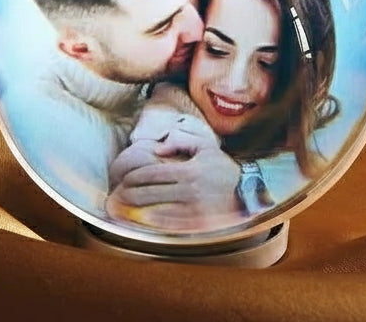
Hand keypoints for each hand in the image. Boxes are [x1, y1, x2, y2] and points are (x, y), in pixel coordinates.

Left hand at [106, 141, 240, 232]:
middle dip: (130, 195)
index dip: (134, 178)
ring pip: (157, 212)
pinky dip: (153, 225)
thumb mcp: (205, 146)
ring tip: (123, 210)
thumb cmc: (222, 168)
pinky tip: (141, 223)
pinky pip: (171, 227)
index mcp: (189, 171)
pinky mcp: (198, 226)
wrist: (248, 195)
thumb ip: (180, 139)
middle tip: (117, 196)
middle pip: (151, 194)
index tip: (123, 180)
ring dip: (136, 212)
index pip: (153, 174)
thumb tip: (158, 149)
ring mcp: (194, 211)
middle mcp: (191, 192)